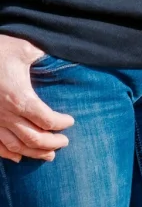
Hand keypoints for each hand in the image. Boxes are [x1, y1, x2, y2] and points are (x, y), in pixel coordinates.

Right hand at [0, 34, 74, 162]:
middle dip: (51, 143)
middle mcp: (6, 114)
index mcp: (20, 97)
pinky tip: (18, 157)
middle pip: (33, 138)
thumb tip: (62, 51)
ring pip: (15, 146)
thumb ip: (44, 55)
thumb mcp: (24, 49)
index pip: (46, 119)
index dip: (61, 124)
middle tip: (65, 142)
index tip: (71, 122)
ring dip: (33, 152)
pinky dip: (9, 154)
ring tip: (49, 155)